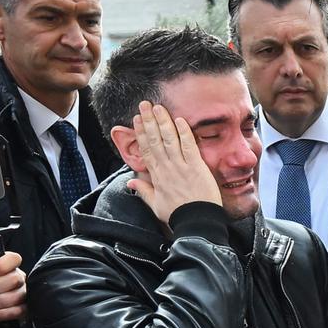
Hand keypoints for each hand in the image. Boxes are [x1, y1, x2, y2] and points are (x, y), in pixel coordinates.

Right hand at [128, 101, 221, 224]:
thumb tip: (130, 182)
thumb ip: (143, 191)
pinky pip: (188, 146)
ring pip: (169, 139)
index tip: (136, 120)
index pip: (146, 149)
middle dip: (148, 121)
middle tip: (144, 104)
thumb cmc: (178, 215)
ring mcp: (181, 166)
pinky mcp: (196, 166)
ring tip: (157, 107)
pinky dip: (183, 132)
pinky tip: (179, 119)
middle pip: (155, 140)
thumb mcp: (156, 205)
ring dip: (163, 121)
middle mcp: (166, 168)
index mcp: (156, 176)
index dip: (140, 133)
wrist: (197, 222)